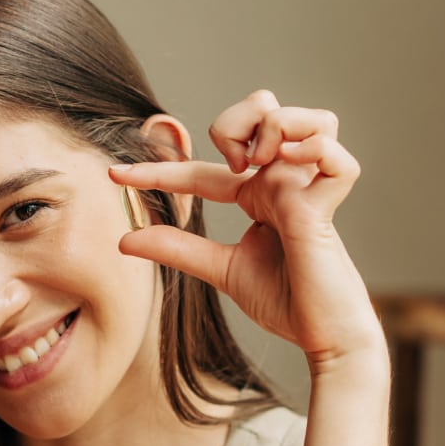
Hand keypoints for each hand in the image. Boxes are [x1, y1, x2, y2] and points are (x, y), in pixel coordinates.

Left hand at [109, 89, 383, 369]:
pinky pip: (331, 151)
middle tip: (230, 166)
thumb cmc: (284, 303)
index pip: (203, 170)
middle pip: (265, 107)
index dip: (158, 171)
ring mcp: (308, 187)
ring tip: (258, 164)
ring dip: (276, 125)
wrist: (320, 338)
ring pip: (309, 117)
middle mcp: (284, 182)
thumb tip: (124, 239)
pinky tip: (288, 168)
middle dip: (235, 121)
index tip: (114, 176)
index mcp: (260, 195)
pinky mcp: (329, 203)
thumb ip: (177, 249)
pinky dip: (312, 148)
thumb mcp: (220, 269)